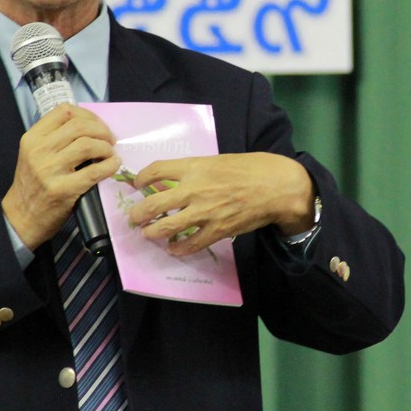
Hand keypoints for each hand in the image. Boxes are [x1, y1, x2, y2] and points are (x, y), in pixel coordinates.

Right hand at [2, 105, 121, 250]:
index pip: (64, 111)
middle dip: (101, 130)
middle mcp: (39, 151)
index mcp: (32, 138)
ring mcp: (50, 170)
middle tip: (110, 139)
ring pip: (87, 145)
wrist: (21, 217)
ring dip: (106, 147)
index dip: (87, 115)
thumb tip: (91, 127)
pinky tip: (113, 165)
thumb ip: (54, 139)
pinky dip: (110, 165)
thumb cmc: (32, 184)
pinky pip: (94, 171)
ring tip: (110, 153)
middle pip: (79, 126)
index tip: (98, 124)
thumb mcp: (33, 155)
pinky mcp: (62, 190)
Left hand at [125, 153, 313, 256]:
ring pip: (167, 228)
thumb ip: (196, 171)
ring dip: (152, 233)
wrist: (276, 186)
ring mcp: (205, 212)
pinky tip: (174, 249)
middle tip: (134, 218)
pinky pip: (191, 244)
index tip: (137, 184)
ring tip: (148, 234)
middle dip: (138, 214)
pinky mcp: (217, 230)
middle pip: (154, 204)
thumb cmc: (250, 168)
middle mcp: (194, 189)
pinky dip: (179, 248)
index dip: (141, 178)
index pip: (156, 170)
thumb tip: (176, 181)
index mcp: (195, 167)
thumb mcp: (218, 161)